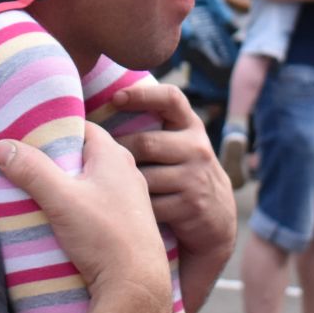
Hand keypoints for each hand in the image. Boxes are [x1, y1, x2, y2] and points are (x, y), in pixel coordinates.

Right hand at [0, 124, 171, 312]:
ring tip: (42, 197)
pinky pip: (100, 207)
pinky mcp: (129, 226)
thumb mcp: (60, 198)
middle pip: (85, 156)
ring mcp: (131, 201)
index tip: (31, 138)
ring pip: (93, 184)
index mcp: (114, 156)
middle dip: (58, 161)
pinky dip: (82, 208)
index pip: (83, 128)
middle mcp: (127, 173)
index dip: (56, 129)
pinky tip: (66, 222)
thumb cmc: (103, 237)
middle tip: (29, 168)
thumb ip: (31, 170)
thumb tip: (1, 146)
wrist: (137, 288)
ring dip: (70, 188)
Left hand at [107, 82, 235, 259]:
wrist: (217, 217)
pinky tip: (127, 206)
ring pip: (145, 177)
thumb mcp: (179, 144)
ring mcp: (196, 177)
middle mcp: (197, 148)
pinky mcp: (191, 205)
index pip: (171, 99)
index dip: (142, 95)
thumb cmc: (182, 172)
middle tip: (96, 157)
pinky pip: (150, 204)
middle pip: (146, 143)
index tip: (115, 98)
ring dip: (123, 182)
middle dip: (118, 151)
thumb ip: (154, 127)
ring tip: (108, 183)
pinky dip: (136, 206)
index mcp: (191, 126)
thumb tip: (102, 111)